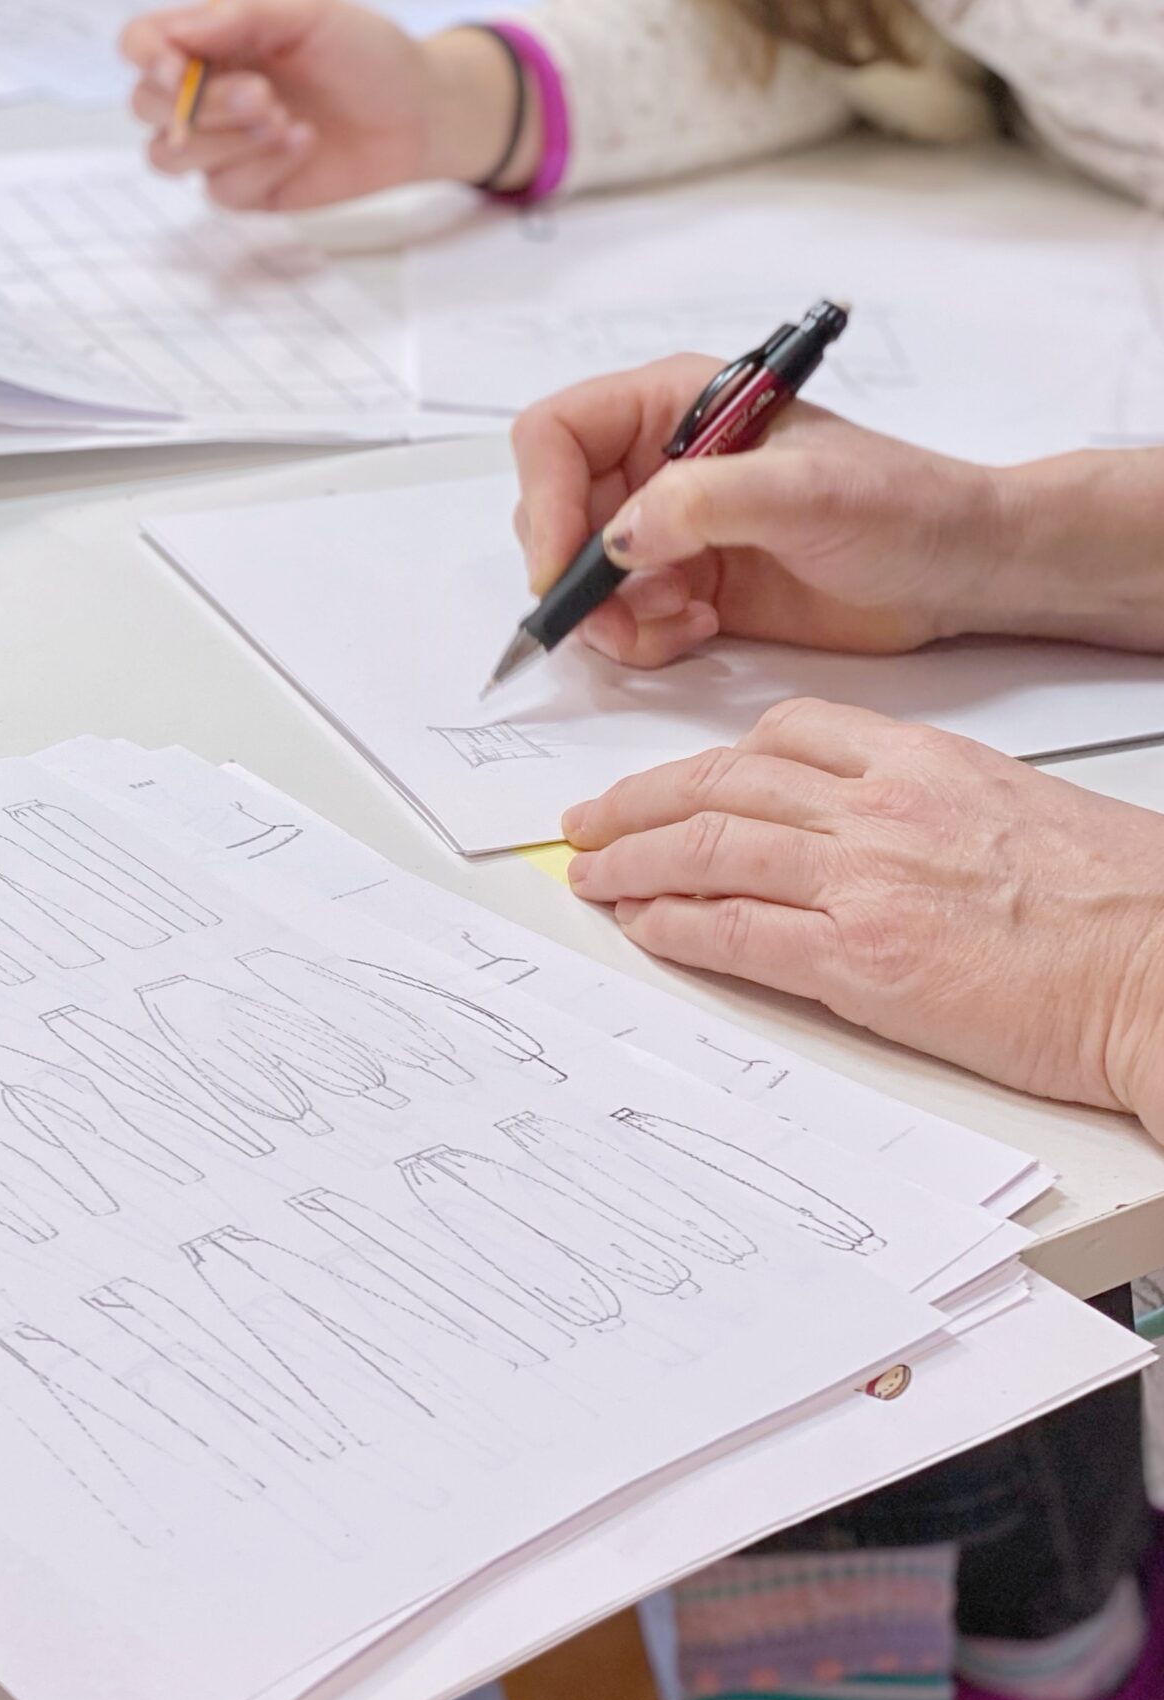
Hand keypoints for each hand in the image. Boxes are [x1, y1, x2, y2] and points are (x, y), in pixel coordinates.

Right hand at [121, 0, 516, 211]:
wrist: (418, 111)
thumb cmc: (364, 52)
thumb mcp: (309, 14)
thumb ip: (242, 17)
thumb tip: (176, 31)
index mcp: (210, 40)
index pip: (141, 44)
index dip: (147, 56)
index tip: (176, 66)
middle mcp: (204, 92)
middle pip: (146, 106)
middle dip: (200, 104)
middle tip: (265, 96)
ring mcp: (221, 145)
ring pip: (169, 156)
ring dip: (225, 139)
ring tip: (287, 119)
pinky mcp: (247, 189)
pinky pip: (220, 190)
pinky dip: (262, 166)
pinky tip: (304, 143)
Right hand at [512, 355, 1006, 666]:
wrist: (959, 569)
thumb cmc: (902, 505)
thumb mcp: (804, 491)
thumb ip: (702, 501)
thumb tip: (615, 539)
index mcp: (675, 405)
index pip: (556, 434)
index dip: (543, 497)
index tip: (564, 565)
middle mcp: (659, 461)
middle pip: (554, 511)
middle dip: (575, 572)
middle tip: (619, 613)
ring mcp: (672, 528)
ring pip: (582, 576)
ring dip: (611, 613)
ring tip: (679, 621)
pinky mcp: (688, 584)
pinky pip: (622, 619)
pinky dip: (641, 637)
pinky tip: (698, 629)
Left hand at [563, 699, 1163, 1137]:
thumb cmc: (1124, 903)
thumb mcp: (1016, 811)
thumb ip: (933, 809)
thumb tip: (881, 837)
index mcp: (920, 762)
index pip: (785, 735)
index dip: (710, 758)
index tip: (676, 777)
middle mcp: (880, 810)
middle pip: (723, 782)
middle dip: (640, 799)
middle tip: (590, 819)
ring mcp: (865, 882)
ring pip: (710, 847)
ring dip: (633, 860)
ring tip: (590, 873)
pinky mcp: (863, 963)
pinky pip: (738, 931)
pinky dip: (676, 925)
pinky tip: (642, 926)